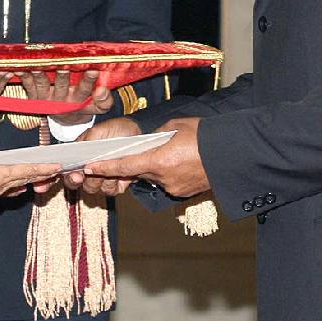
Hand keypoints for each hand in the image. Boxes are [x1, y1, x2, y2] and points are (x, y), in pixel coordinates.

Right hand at [0, 125, 60, 202]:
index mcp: (0, 176)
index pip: (27, 170)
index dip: (42, 168)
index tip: (57, 167)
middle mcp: (2, 185)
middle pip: (28, 178)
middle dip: (43, 174)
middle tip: (58, 171)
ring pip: (21, 184)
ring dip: (34, 180)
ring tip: (44, 177)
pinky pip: (10, 190)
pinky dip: (19, 186)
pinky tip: (20, 188)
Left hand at [20, 69, 113, 125]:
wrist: (64, 116)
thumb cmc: (83, 105)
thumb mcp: (98, 107)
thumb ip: (104, 100)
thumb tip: (101, 90)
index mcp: (77, 100)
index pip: (84, 90)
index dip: (88, 81)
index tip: (93, 70)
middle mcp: (61, 99)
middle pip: (62, 86)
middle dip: (63, 76)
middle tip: (64, 67)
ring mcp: (46, 98)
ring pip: (43, 85)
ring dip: (40, 75)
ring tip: (38, 66)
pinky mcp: (33, 96)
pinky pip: (27, 84)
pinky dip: (23, 75)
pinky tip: (20, 67)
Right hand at [61, 116, 141, 195]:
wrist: (139, 133)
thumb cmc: (117, 129)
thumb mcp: (98, 131)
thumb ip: (85, 143)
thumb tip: (77, 155)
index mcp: (80, 156)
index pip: (67, 171)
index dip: (69, 176)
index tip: (77, 175)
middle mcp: (89, 168)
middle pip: (79, 184)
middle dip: (88, 180)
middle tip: (94, 172)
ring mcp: (102, 176)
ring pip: (95, 188)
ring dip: (103, 181)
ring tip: (113, 169)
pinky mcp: (116, 183)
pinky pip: (111, 191)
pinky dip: (116, 184)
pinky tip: (122, 175)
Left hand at [81, 117, 207, 198]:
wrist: (232, 153)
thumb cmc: (204, 135)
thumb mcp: (174, 127)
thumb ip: (155, 136)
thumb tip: (148, 142)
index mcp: (159, 161)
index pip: (125, 166)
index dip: (105, 167)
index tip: (89, 167)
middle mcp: (163, 178)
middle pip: (138, 172)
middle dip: (133, 164)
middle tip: (130, 152)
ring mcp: (174, 188)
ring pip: (154, 178)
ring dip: (154, 167)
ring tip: (170, 152)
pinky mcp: (183, 193)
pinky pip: (167, 182)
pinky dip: (168, 173)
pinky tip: (179, 162)